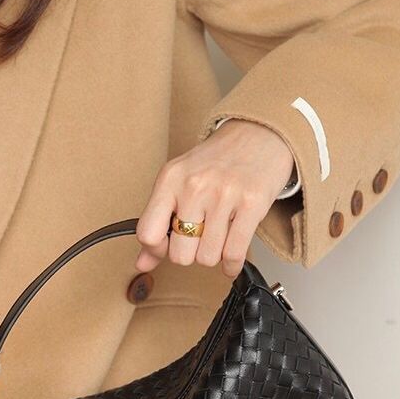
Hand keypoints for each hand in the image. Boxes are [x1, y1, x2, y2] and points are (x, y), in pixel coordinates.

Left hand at [134, 120, 294, 277]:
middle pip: (180, 254)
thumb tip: (142, 263)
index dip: (156, 250)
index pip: (147, 234)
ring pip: (207, 257)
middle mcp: (194, 186)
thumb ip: (157, 222)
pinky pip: (234, 253)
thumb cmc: (215, 161)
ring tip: (217, 239)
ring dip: (213, 256)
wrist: (258, 134)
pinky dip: (232, 264)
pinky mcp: (252, 204)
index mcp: (170, 180)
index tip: (166, 247)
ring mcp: (223, 195)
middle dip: (190, 254)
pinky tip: (231, 259)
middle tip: (198, 240)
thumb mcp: (178, 182)